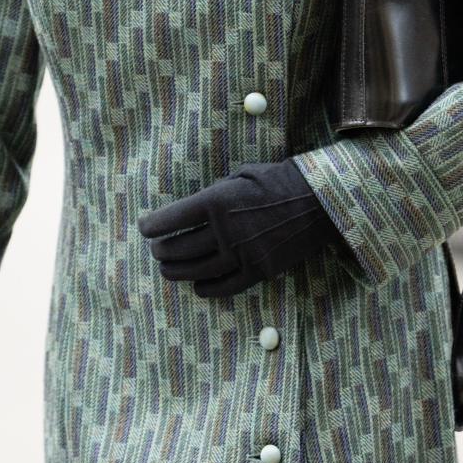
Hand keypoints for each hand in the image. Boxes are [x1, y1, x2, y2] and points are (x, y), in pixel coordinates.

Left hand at [137, 157, 344, 297]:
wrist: (318, 201)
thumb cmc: (276, 180)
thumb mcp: (239, 174)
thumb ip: (214, 193)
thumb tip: (193, 211)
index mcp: (217, 201)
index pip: (170, 219)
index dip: (151, 225)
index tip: (144, 228)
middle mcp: (226, 230)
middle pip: (179, 248)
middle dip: (161, 250)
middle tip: (156, 249)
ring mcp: (243, 254)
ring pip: (197, 271)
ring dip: (176, 271)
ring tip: (167, 269)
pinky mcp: (258, 272)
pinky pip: (224, 287)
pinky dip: (206, 288)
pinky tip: (197, 286)